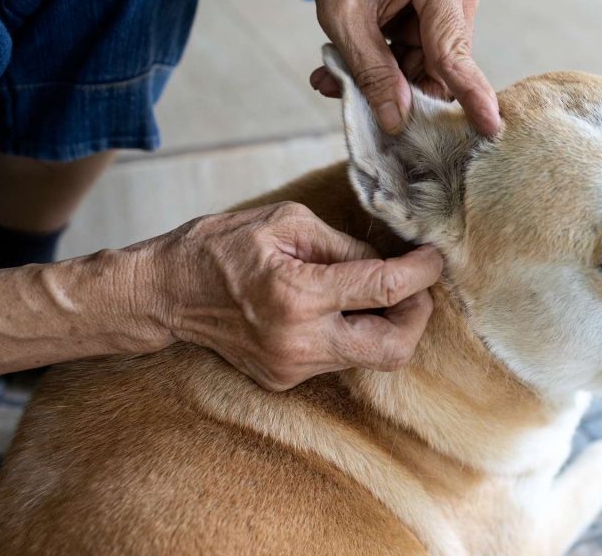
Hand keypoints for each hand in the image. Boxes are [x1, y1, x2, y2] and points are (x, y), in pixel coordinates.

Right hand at [147, 202, 442, 390]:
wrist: (166, 293)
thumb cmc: (221, 246)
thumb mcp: (287, 224)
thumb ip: (345, 245)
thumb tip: (390, 261)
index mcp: (299, 294)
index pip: (386, 290)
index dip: (422, 273)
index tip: (435, 259)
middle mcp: (299, 341)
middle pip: (394, 350)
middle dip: (416, 317)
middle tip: (413, 287)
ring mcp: (291, 367)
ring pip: (369, 357)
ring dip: (385, 325)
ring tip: (372, 291)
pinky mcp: (284, 379)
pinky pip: (339, 359)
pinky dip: (351, 333)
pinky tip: (337, 309)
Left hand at [308, 0, 499, 135]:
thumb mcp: (344, 15)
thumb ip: (370, 69)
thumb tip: (396, 120)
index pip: (453, 50)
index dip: (469, 93)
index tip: (488, 126)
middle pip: (441, 63)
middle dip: (400, 89)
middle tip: (353, 97)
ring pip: (430, 61)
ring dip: (387, 76)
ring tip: (337, 75)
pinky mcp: (442, 7)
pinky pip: (424, 48)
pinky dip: (390, 60)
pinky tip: (354, 63)